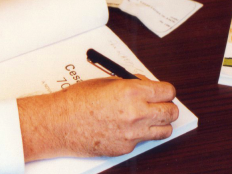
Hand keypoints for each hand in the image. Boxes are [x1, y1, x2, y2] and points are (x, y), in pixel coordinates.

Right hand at [18, 77, 178, 160]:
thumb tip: (145, 85)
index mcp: (132, 91)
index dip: (166, 91)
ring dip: (160, 123)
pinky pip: (144, 140)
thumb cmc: (78, 100)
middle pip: (171, 112)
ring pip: (165, 130)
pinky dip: (139, 134)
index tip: (162, 92)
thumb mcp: (106, 82)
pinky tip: (125, 128)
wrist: (60, 124)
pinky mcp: (126, 147)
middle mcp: (137, 113)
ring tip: (149, 118)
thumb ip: (130, 83)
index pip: (168, 91)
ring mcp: (133, 133)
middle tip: (159, 105)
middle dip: (168, 107)